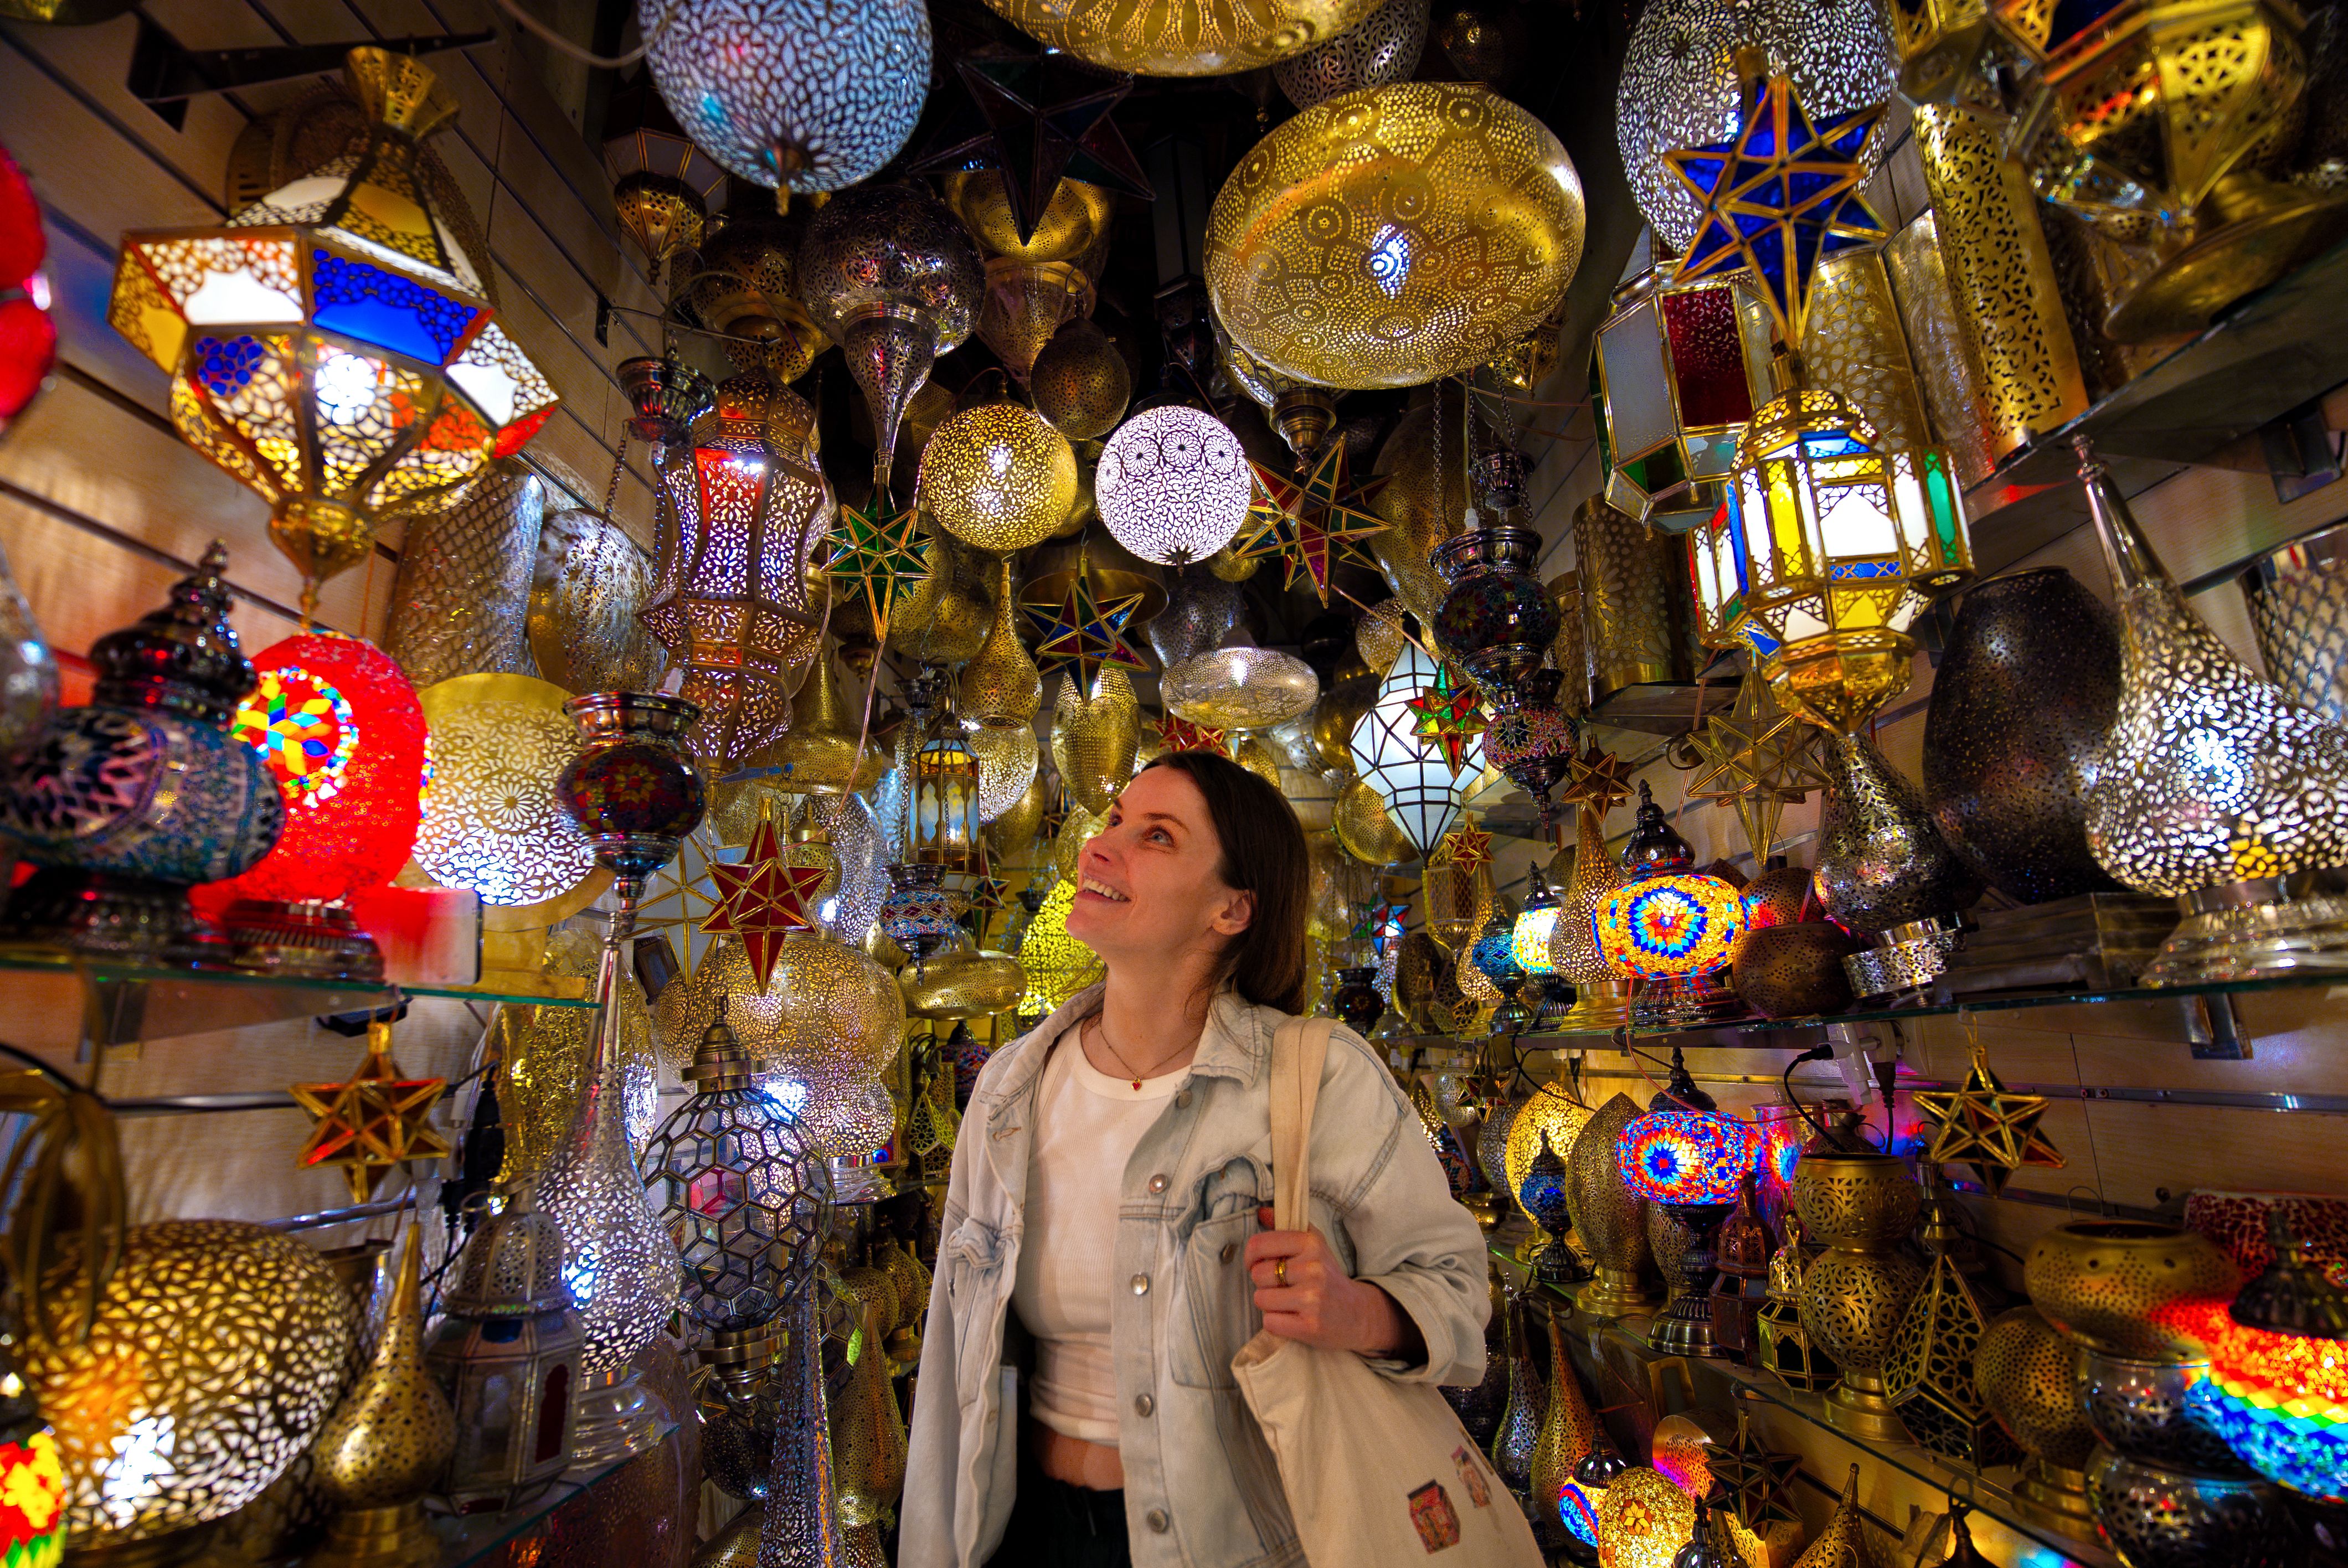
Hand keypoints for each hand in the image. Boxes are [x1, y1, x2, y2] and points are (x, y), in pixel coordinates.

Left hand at [1245, 1207, 1423, 1359]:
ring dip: (1269, 1304)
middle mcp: (1312, 1268)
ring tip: (1287, 1302)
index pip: (1258, 1244)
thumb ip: (1287, 1227)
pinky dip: (1276, 1322)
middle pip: (1257, 1274)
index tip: (1256, 1264)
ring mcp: (1312, 1298)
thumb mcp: (1315, 1245)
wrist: (1358, 1314)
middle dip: (1264, 1283)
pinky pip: (1270, 1322)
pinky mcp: (1310, 1325)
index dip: (1250, 1256)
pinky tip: (1292, 1317)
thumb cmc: (1328, 1276)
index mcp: (1311, 1244)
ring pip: (1261, 1299)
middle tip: (1281, 1286)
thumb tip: (1261, 1212)